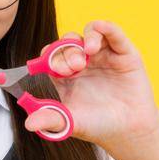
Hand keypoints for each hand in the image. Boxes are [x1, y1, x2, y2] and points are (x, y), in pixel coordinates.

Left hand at [21, 19, 158, 148]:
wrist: (129, 131)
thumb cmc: (99, 125)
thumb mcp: (71, 122)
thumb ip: (50, 119)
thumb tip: (29, 124)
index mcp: (65, 75)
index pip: (51, 56)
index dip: (50, 57)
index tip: (55, 68)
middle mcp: (83, 62)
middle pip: (69, 42)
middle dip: (68, 50)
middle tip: (75, 66)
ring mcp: (103, 56)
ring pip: (90, 32)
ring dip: (87, 37)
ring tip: (89, 50)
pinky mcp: (124, 53)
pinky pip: (114, 34)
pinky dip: (107, 28)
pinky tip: (102, 28)